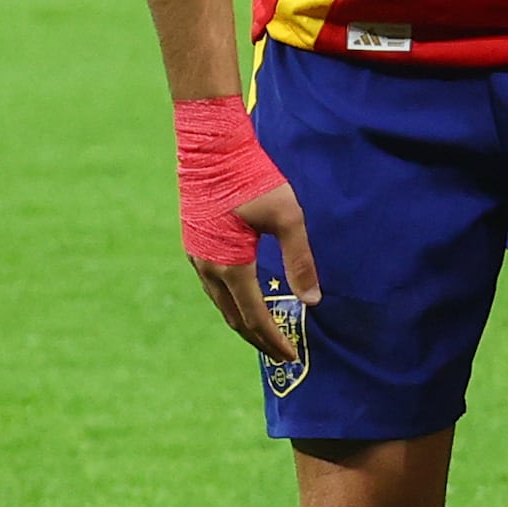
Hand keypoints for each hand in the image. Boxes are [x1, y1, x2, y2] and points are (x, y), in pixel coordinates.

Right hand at [174, 94, 311, 363]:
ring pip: (220, 303)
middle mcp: (207, 268)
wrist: (211, 151)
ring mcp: (196, 258)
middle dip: (258, 338)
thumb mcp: (288, 217)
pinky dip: (232, 303)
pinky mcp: (195, 246)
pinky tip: (245, 301)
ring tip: (265, 334)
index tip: (290, 355)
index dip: (273, 339)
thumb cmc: (254, 179)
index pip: (254, 317)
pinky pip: (213, 287)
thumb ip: (300, 261)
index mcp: (230, 266)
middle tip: (280, 353)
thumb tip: (313, 301)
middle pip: (233, 317)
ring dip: (243, 322)